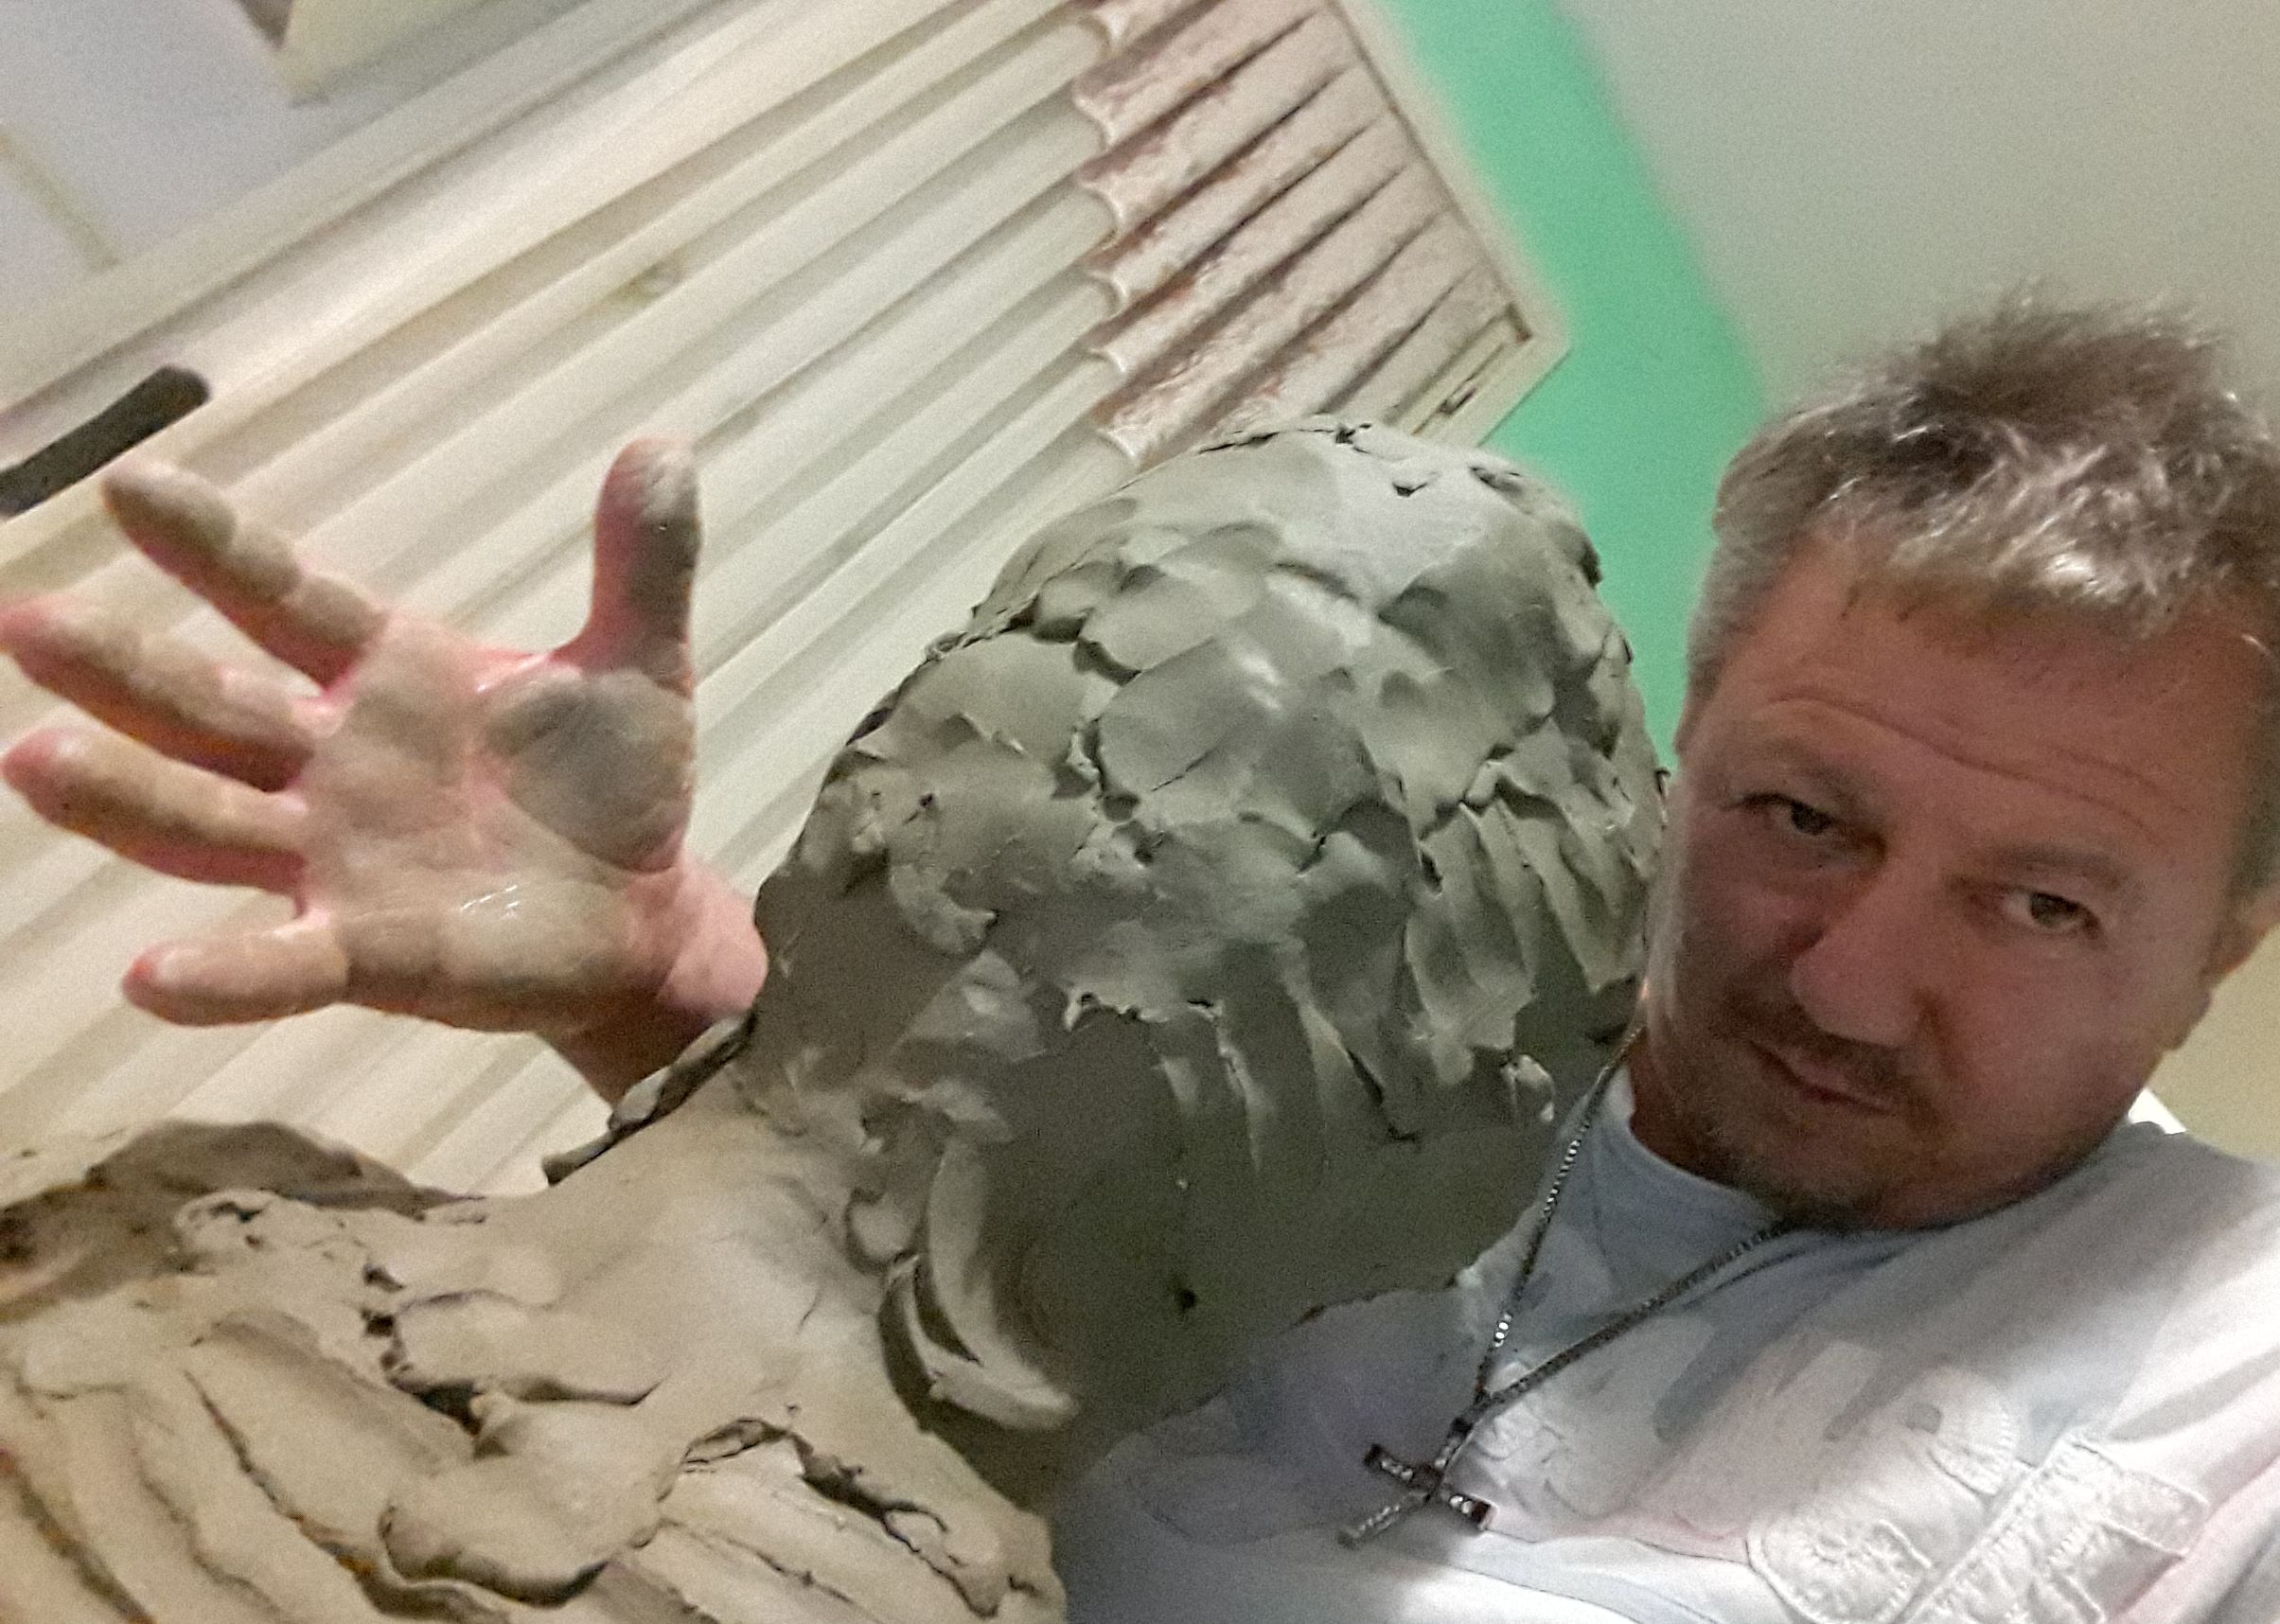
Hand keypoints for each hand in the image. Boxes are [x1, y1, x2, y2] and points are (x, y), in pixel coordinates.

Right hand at [0, 441, 763, 1098]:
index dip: (215, 549)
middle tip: (26, 620)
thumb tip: (664, 447)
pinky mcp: (373, 954)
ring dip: (125, 798)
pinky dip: (225, 972)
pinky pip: (286, 963)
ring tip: (35, 760)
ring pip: (208, 822)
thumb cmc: (613, 787)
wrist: (647, 917)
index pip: (284, 598)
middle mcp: (334, 762)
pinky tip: (151, 978)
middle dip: (123, 668)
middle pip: (210, 706)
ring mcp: (339, 860)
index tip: (131, 485)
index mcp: (389, 674)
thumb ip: (642, 568)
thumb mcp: (637, 668)